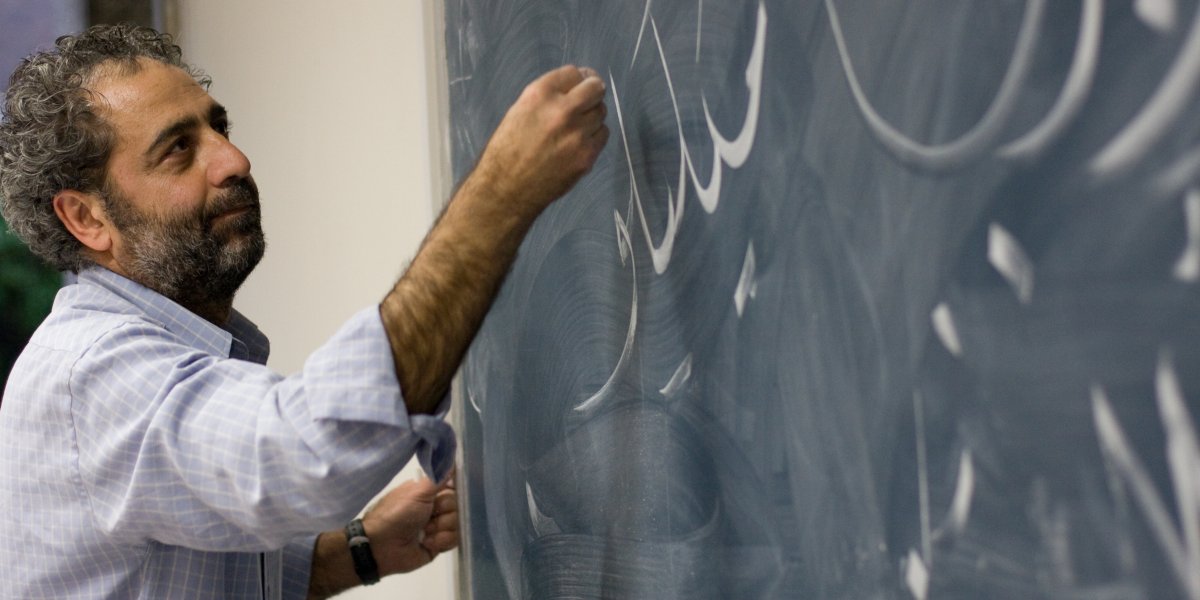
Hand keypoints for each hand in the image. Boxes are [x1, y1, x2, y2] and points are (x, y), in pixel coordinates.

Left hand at [361, 471, 458, 574]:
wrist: (382, 547)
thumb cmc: (397, 514)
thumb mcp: (417, 492)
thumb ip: (438, 477)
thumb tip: (452, 456)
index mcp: (428, 492)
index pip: (453, 486)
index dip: (455, 489)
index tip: (451, 490)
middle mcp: (436, 507)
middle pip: (458, 505)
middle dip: (444, 511)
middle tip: (428, 515)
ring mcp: (439, 526)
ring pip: (458, 522)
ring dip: (440, 527)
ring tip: (424, 532)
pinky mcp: (441, 544)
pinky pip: (455, 539)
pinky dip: (441, 540)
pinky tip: (426, 542)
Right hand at [476, 64, 609, 213]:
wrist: (506, 188)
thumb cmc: (507, 151)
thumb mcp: (519, 111)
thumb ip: (548, 96)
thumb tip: (575, 86)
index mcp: (539, 95)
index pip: (573, 72)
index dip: (577, 79)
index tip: (578, 85)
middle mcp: (561, 111)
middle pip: (595, 88)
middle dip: (593, 92)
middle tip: (588, 100)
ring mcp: (576, 134)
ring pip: (601, 112)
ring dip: (592, 117)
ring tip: (573, 129)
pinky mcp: (586, 155)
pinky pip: (602, 135)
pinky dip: (594, 137)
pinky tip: (577, 144)